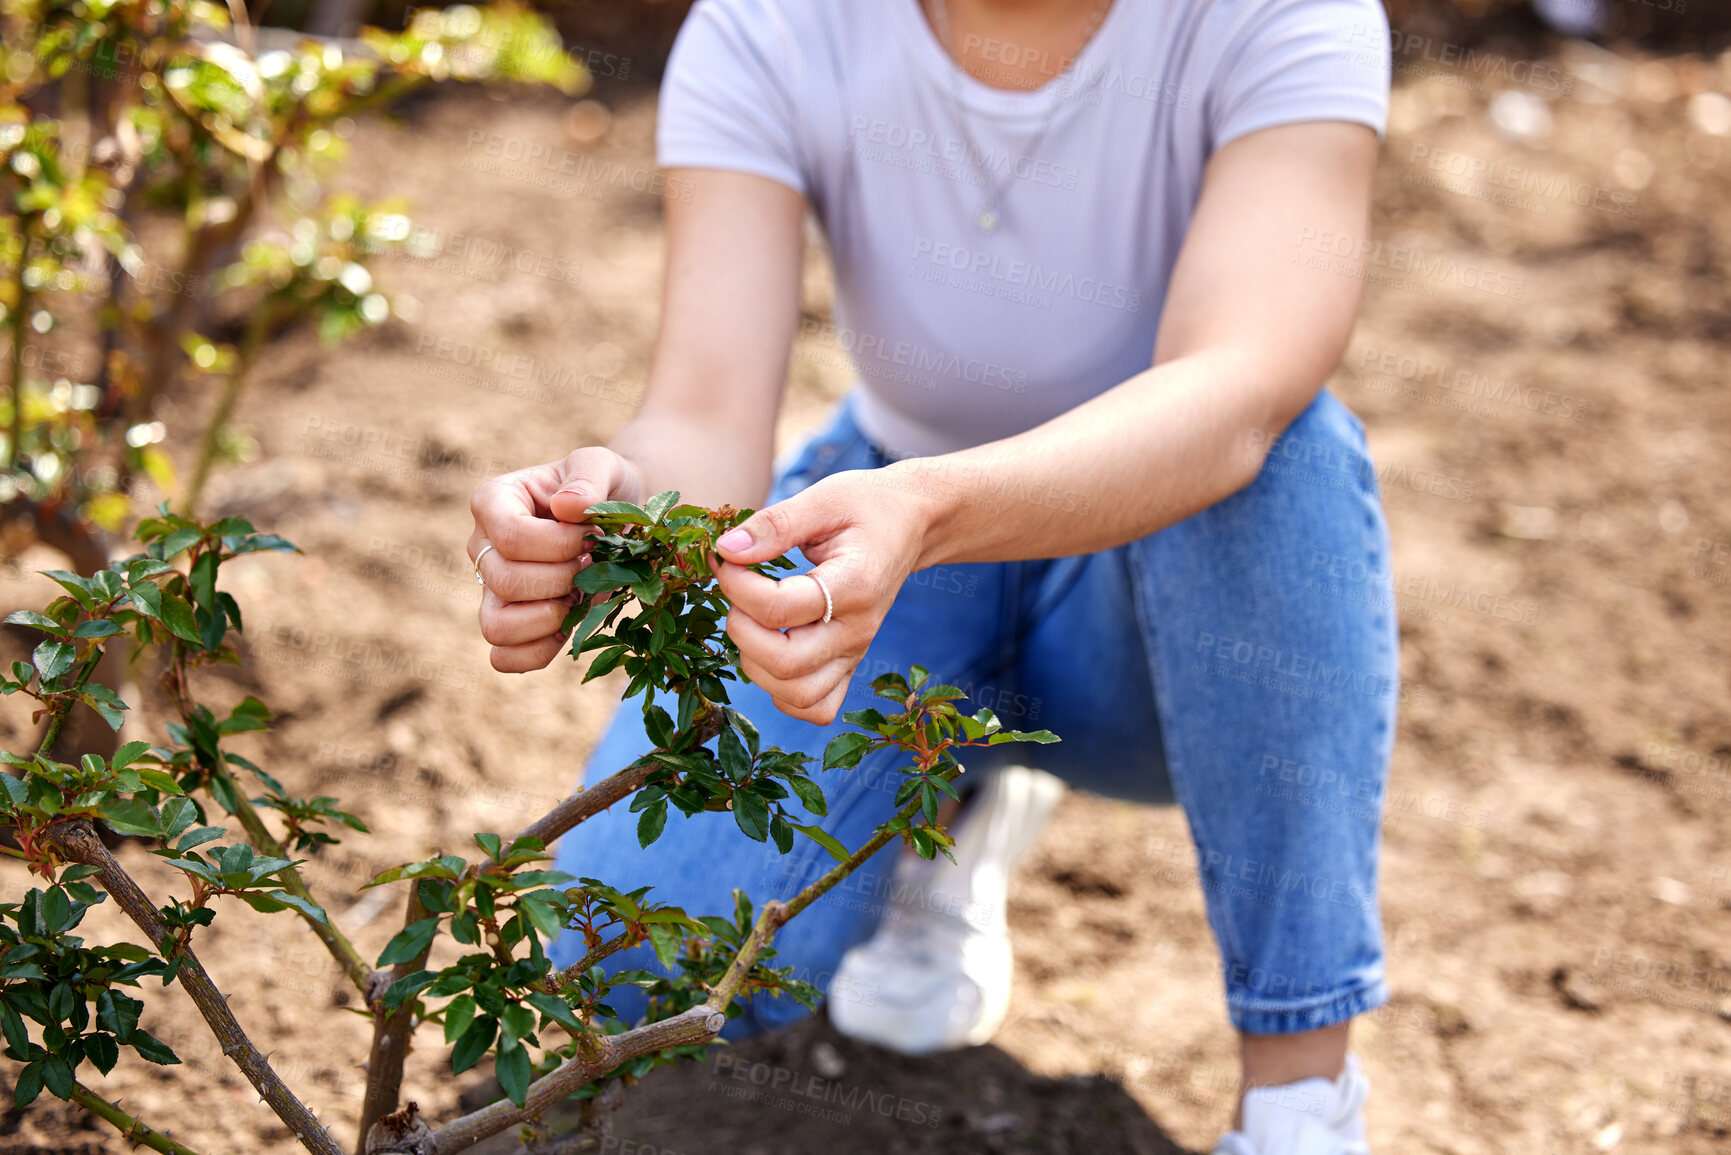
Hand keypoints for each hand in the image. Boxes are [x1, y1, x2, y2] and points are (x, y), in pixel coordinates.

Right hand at [468, 447, 642, 672]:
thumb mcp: (602, 466)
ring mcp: (491, 588)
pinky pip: (504, 657)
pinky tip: (569, 629)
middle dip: (562, 580)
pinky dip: (537, 654)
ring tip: (578, 596)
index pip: (511, 537)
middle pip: (505, 582)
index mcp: (494, 502)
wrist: (615, 521)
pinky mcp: (511, 622)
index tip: (592, 536)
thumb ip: (588, 477)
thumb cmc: (602, 488)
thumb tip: (566, 507)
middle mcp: (482, 548)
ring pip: (495, 627)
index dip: (559, 545)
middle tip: (591, 564)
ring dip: (548, 619)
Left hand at [713, 469, 930, 724]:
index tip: (726, 558)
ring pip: (797, 695)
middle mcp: (858, 630)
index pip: (780, 609)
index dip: (737, 586)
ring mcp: (855, 652)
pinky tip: (770, 653)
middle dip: (741, 629)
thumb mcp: (822, 500)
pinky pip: (816, 707)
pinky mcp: (849, 663)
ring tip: (752, 622)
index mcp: (855, 585)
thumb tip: (726, 550)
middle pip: (785, 663)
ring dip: (756, 665)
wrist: (912, 524)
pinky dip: (783, 694)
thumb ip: (774, 525)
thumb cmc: (866, 507)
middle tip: (737, 593)